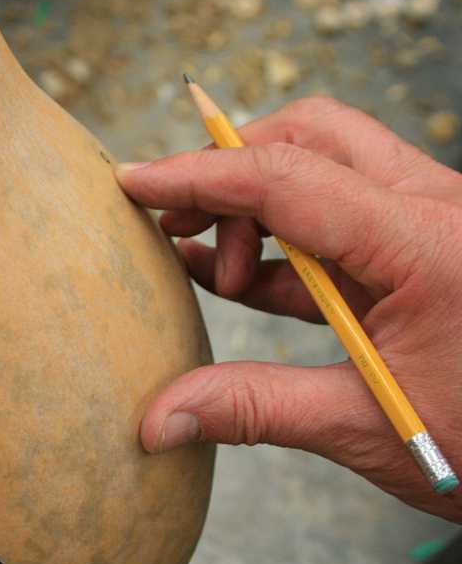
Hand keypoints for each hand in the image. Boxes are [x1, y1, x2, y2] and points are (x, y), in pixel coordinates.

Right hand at [117, 96, 461, 522]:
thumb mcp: (368, 427)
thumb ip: (254, 408)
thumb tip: (155, 421)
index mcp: (427, 244)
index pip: (287, 178)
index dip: (198, 175)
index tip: (132, 182)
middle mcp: (434, 211)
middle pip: (311, 136)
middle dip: (230, 171)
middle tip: (176, 228)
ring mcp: (431, 224)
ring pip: (325, 165)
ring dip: (254, 206)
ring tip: (212, 272)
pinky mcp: (421, 251)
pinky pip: (336, 219)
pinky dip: (278, 241)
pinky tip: (231, 277)